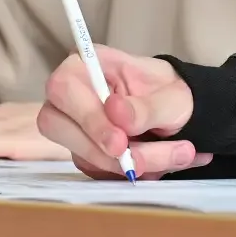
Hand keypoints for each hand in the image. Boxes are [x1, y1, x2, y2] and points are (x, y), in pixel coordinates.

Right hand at [37, 47, 204, 180]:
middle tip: (137, 163)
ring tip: (168, 158)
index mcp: (88, 64)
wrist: (178, 114)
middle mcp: (70, 94)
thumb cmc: (169, 94)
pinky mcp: (80, 150)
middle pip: (57, 125)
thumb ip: (146, 107)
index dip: (87, 117)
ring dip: (122, 165)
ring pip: (79, 153)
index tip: (119, 142)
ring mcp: (71, 124)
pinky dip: (123, 173)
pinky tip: (154, 164)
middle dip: (101, 150)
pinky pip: (93, 169)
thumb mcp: (171, 98)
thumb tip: (116, 111)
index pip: (64, 87)